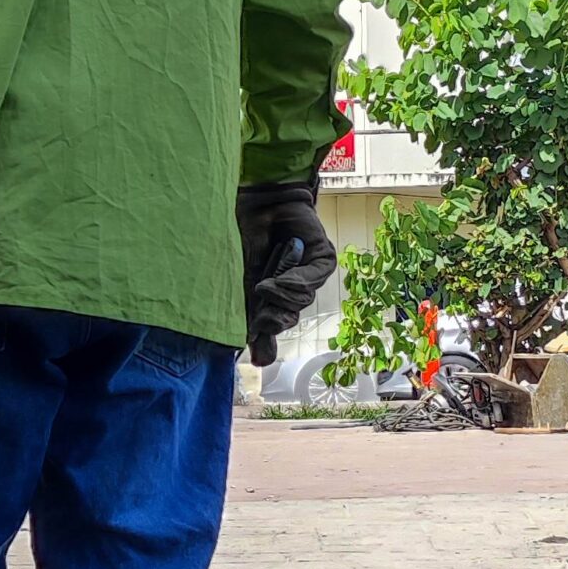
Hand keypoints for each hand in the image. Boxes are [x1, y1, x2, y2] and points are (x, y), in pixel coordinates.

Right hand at [236, 179, 335, 366]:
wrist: (258, 205)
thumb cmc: (245, 240)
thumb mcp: (243, 284)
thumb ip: (252, 319)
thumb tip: (261, 363)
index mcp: (276, 296)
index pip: (277, 324)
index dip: (266, 328)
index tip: (252, 330)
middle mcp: (295, 287)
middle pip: (289, 316)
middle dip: (271, 310)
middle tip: (258, 294)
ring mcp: (311, 274)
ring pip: (300, 300)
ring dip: (279, 291)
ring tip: (265, 276)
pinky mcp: (324, 259)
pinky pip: (314, 280)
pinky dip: (294, 280)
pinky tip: (279, 278)